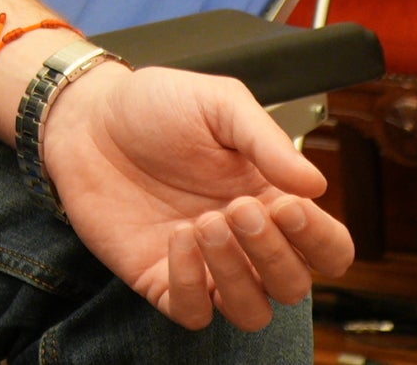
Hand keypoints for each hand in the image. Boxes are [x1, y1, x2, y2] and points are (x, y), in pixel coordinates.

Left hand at [42, 65, 352, 330]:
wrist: (86, 117)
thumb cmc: (155, 106)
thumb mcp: (218, 103)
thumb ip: (266, 140)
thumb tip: (316, 184)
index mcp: (272, 199)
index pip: (329, 248)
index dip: (319, 239)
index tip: (288, 206)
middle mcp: (244, 241)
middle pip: (294, 287)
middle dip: (273, 254)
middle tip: (238, 207)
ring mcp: (204, 265)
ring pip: (250, 312)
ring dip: (236, 276)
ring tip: (205, 222)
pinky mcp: (160, 277)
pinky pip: (193, 313)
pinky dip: (192, 287)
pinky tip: (177, 238)